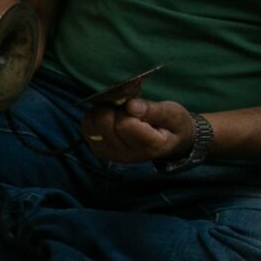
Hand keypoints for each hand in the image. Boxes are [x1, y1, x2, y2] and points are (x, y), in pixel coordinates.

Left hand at [82, 97, 198, 164]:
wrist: (169, 141)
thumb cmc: (173, 124)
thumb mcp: (173, 114)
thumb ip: (153, 110)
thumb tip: (131, 106)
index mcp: (149, 147)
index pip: (125, 124)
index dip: (129, 109)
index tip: (140, 107)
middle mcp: (126, 155)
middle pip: (104, 122)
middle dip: (114, 108)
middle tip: (128, 107)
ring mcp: (110, 154)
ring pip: (92, 123)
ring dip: (104, 110)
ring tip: (121, 112)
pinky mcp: (99, 149)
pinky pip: (87, 126)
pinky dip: (96, 116)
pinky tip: (112, 116)